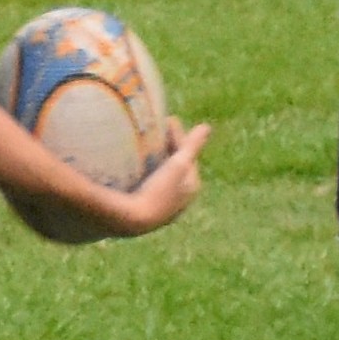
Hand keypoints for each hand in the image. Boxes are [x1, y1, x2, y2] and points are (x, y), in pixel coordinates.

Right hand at [94, 120, 210, 236]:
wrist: (133, 220)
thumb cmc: (159, 190)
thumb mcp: (179, 164)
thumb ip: (192, 146)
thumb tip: (206, 127)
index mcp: (191, 187)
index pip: (188, 156)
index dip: (179, 137)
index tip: (168, 120)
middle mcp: (179, 199)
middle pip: (175, 167)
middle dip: (168, 149)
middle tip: (156, 130)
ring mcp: (162, 206)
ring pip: (160, 177)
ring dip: (155, 161)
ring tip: (143, 145)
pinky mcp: (144, 210)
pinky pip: (147, 185)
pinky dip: (144, 172)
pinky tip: (132, 166)